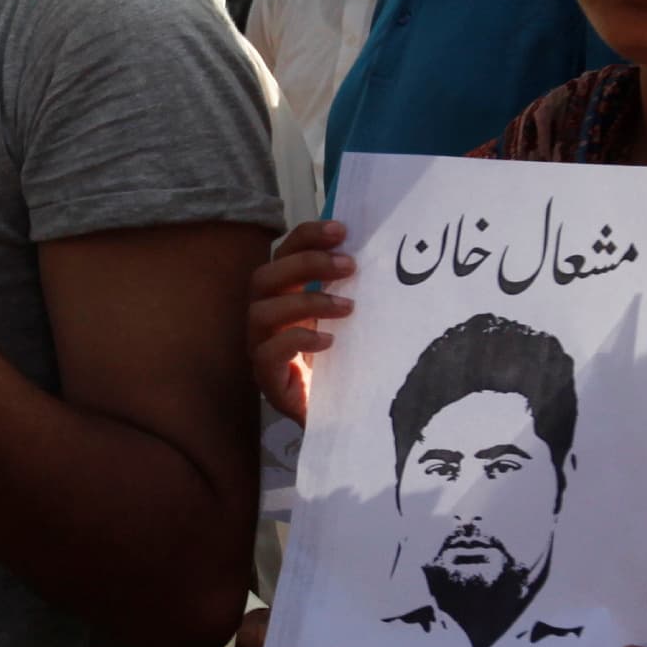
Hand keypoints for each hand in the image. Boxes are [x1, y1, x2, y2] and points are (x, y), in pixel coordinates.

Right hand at [244, 219, 350, 423]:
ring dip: (307, 301)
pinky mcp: (268, 380)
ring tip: (347, 307)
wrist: (340, 417)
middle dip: (306, 264)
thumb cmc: (344, 362)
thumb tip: (384, 251)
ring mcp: (262, 348)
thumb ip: (353, 289)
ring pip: (262, 312)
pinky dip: (298, 340)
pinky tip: (330, 341)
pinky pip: (268, 353)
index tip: (342, 230)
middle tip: (349, 265)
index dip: (307, 236)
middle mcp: (267, 317)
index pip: (283, 253)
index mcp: (284, 295)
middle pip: (264, 276)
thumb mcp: (350, 320)